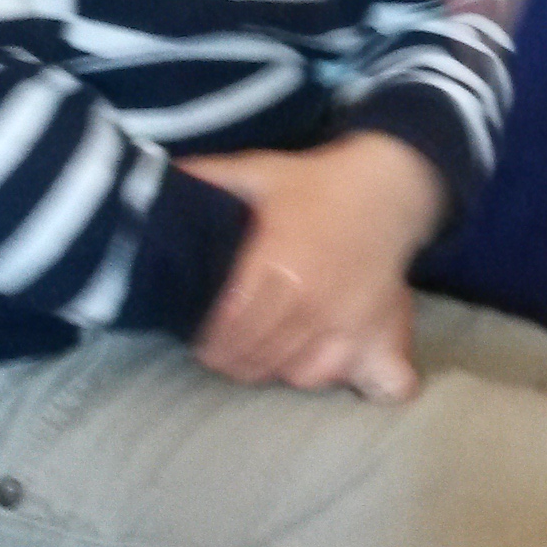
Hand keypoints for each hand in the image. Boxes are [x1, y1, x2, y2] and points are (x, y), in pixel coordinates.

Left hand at [181, 131, 445, 398]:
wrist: (389, 187)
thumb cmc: (317, 183)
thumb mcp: (260, 171)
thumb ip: (210, 177)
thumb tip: (157, 174)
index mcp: (276, 261)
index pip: (230, 325)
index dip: (208, 341)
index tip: (198, 340)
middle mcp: (310, 297)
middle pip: (256, 355)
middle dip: (230, 360)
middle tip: (218, 352)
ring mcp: (343, 318)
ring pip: (291, 371)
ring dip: (267, 369)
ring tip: (254, 355)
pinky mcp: (371, 329)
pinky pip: (336, 373)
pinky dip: (315, 375)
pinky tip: (302, 362)